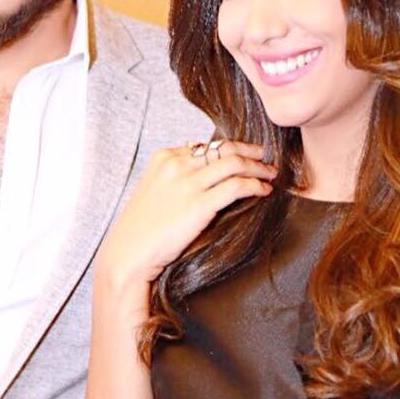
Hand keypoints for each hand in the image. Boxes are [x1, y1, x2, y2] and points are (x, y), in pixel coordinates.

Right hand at [98, 140, 275, 285]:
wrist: (128, 253)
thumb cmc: (140, 229)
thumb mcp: (154, 191)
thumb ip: (175, 179)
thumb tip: (205, 178)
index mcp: (163, 157)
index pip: (205, 145)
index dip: (229, 148)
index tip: (244, 154)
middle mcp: (176, 164)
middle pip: (223, 148)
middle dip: (249, 151)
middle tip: (265, 156)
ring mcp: (187, 183)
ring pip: (234, 163)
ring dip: (258, 167)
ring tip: (270, 173)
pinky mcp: (199, 204)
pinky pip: (237, 186)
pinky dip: (255, 185)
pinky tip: (264, 190)